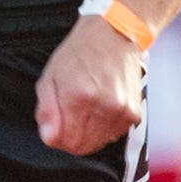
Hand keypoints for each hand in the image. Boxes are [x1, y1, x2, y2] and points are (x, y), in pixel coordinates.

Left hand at [36, 17, 144, 155]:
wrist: (115, 35)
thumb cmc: (79, 54)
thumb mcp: (50, 77)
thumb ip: (46, 111)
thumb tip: (50, 138)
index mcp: (79, 96)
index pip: (65, 141)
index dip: (57, 138)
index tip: (56, 125)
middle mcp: (104, 105)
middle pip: (82, 147)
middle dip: (71, 137)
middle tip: (69, 115)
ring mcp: (122, 111)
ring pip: (98, 143)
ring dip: (88, 133)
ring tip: (86, 108)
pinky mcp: (134, 113)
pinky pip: (113, 135)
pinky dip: (104, 128)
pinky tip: (100, 107)